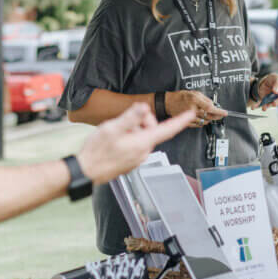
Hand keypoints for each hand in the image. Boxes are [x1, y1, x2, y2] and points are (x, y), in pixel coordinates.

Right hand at [77, 103, 193, 181]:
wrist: (86, 170)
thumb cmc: (97, 152)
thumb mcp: (112, 128)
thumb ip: (130, 117)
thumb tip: (144, 108)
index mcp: (142, 143)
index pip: (168, 130)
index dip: (181, 120)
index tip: (191, 114)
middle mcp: (143, 152)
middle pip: (152, 130)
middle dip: (142, 121)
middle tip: (125, 120)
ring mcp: (137, 158)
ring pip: (142, 137)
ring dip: (133, 130)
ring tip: (116, 132)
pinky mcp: (130, 161)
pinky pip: (135, 145)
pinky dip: (129, 138)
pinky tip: (115, 140)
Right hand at [164, 90, 227, 127]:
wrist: (169, 103)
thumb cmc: (181, 97)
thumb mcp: (194, 93)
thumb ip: (205, 99)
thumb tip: (213, 105)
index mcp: (195, 100)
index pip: (210, 108)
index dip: (219, 111)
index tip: (224, 113)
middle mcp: (192, 110)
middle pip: (209, 116)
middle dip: (217, 116)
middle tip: (221, 115)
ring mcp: (189, 117)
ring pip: (205, 121)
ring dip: (210, 119)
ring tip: (211, 115)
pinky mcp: (187, 123)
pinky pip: (199, 125)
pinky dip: (203, 122)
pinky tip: (203, 118)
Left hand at [250, 73, 277, 109]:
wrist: (265, 82)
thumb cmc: (273, 79)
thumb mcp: (276, 78)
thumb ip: (277, 84)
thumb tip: (276, 91)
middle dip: (276, 102)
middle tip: (274, 103)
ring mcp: (273, 100)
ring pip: (272, 104)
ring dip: (268, 106)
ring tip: (265, 107)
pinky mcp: (267, 101)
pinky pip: (263, 104)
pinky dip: (260, 106)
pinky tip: (256, 107)